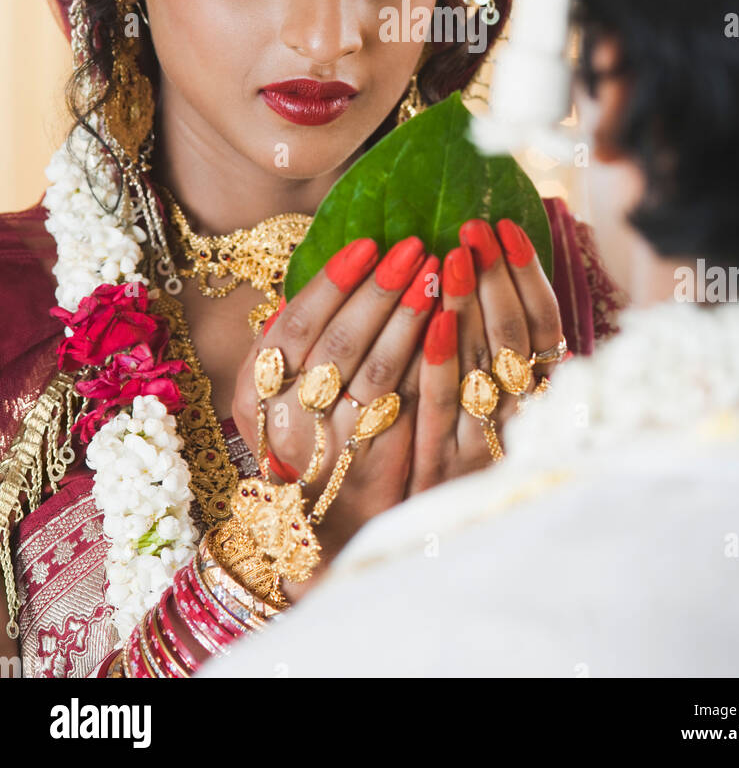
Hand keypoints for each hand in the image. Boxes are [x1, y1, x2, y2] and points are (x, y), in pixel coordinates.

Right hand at [232, 235, 439, 564]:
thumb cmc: (300, 437)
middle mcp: (288, 420)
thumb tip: (332, 272)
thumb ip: (291, 339)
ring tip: (439, 273)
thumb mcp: (271, 391)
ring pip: (377, 370)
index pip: (295, 323)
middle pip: (339, 341)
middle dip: (380, 289)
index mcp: (256, 391)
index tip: (368, 244)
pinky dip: (429, 361)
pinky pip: (407, 404)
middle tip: (415, 247)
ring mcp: (333, 446)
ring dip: (411, 316)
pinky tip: (451, 326)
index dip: (333, 281)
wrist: (318, 526)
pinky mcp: (378, 466)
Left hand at [409, 218, 562, 493]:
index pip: (545, 326)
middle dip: (496, 276)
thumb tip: (493, 268)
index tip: (507, 228)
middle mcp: (522, 420)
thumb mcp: (495, 407)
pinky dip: (443, 361)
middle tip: (474, 227)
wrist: (432, 546)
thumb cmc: (463, 458)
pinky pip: (445, 407)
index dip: (528, 275)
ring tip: (454, 252)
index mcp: (542, 400)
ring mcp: (484, 445)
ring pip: (485, 364)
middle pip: (515, 337)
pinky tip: (433, 319)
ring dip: (470, 304)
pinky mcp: (442, 470)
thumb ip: (499, 350)